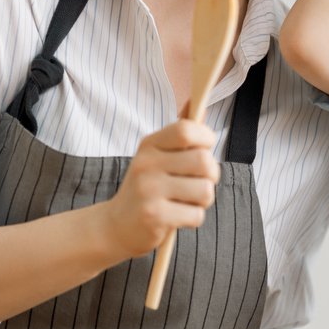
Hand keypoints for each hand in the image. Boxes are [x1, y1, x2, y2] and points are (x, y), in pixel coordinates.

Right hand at [100, 118, 219, 257]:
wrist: (116, 226)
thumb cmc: (147, 187)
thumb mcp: (156, 156)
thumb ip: (179, 134)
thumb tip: (196, 102)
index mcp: (150, 145)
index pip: (186, 130)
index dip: (206, 138)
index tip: (206, 148)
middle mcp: (147, 164)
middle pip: (203, 161)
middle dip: (212, 175)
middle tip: (200, 182)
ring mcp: (148, 190)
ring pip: (205, 190)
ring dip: (204, 200)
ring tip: (188, 201)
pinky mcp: (154, 216)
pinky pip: (196, 215)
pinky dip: (194, 218)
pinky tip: (178, 216)